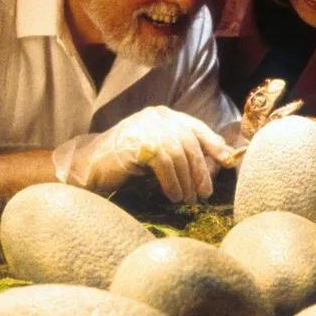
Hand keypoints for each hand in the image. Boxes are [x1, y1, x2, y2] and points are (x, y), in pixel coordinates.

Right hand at [52, 106, 238, 203]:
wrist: (89, 165)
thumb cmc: (126, 164)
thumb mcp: (159, 155)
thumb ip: (183, 155)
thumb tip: (219, 165)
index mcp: (165, 116)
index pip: (196, 128)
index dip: (214, 145)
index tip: (227, 162)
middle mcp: (157, 116)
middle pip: (190, 143)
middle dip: (200, 171)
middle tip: (204, 194)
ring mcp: (146, 126)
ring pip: (179, 154)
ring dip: (187, 180)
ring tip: (187, 199)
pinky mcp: (137, 141)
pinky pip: (164, 162)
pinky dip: (172, 181)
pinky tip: (174, 196)